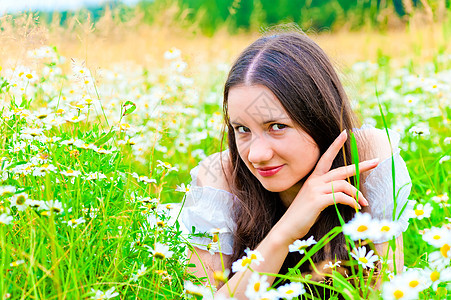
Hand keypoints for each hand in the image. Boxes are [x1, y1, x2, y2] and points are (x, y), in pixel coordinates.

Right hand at [275, 130, 378, 244]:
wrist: (288, 227)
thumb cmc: (302, 216)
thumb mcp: (314, 200)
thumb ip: (326, 193)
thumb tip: (344, 194)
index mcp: (313, 179)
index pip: (326, 157)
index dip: (335, 145)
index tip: (345, 133)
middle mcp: (314, 181)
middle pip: (341, 170)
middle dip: (360, 165)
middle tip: (376, 162)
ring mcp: (315, 190)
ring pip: (343, 184)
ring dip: (357, 194)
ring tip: (363, 203)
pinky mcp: (317, 200)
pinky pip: (340, 197)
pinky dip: (351, 202)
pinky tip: (355, 208)